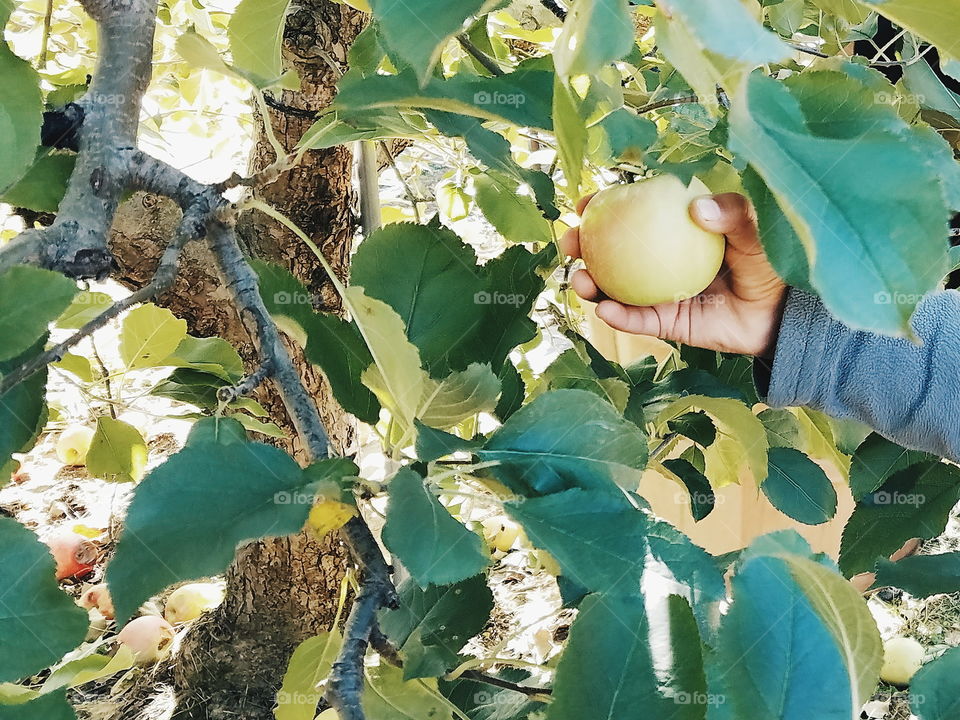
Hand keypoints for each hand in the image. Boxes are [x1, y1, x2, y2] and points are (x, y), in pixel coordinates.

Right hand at [561, 192, 787, 357]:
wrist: (785, 311)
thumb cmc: (772, 262)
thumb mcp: (756, 229)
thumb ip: (733, 213)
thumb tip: (696, 209)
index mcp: (674, 232)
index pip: (633, 215)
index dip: (604, 209)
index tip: (586, 204)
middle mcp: (660, 262)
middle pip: (612, 253)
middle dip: (583, 248)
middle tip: (570, 242)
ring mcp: (660, 294)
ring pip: (615, 290)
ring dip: (591, 286)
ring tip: (581, 281)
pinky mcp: (668, 325)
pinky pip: (640, 320)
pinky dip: (620, 316)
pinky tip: (605, 310)